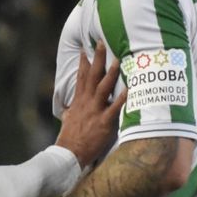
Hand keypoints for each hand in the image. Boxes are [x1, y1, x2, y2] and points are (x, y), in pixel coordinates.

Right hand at [54, 42, 124, 166]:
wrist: (69, 153)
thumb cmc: (68, 137)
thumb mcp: (66, 119)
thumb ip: (69, 110)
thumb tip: (66, 107)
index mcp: (78, 101)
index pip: (81, 77)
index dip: (83, 62)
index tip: (86, 48)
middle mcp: (87, 102)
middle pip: (92, 76)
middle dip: (97, 58)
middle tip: (101, 42)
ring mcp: (95, 111)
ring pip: (103, 88)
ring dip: (111, 73)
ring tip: (118, 59)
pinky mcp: (104, 123)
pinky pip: (115, 108)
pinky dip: (122, 99)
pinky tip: (130, 89)